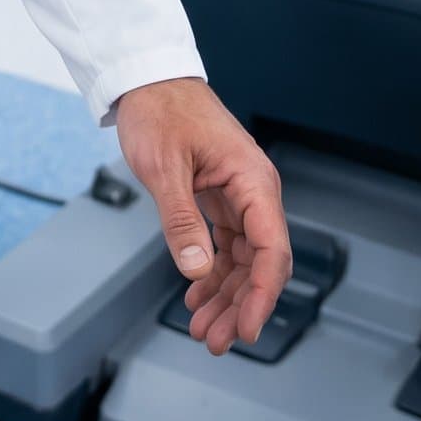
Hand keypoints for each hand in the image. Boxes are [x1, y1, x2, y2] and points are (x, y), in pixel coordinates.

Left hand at [114, 77, 290, 355]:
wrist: (148, 80)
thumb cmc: (161, 110)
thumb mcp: (164, 167)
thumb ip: (182, 220)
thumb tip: (198, 270)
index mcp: (253, 180)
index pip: (272, 250)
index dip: (261, 295)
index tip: (247, 327)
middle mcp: (253, 192)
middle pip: (258, 264)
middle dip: (239, 305)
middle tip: (216, 340)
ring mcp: (237, 197)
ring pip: (241, 260)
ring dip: (224, 296)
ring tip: (203, 328)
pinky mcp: (219, 199)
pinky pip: (224, 245)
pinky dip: (211, 272)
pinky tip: (197, 295)